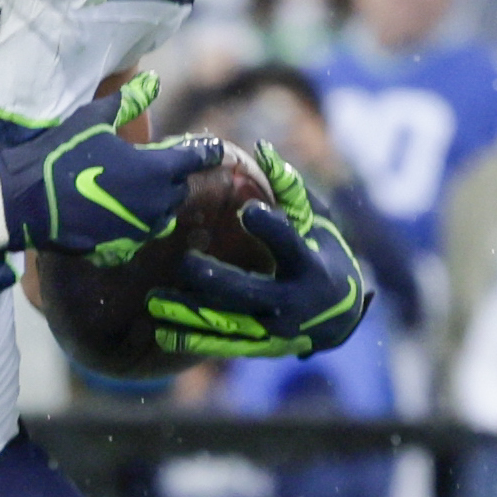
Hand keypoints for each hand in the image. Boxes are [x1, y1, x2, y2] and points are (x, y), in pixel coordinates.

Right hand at [0, 81, 224, 263]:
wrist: (27, 201)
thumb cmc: (62, 155)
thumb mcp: (94, 121)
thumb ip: (128, 102)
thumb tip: (153, 80)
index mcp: (157, 170)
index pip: (197, 157)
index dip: (206, 150)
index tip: (213, 148)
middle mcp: (156, 202)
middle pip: (179, 189)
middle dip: (171, 177)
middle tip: (153, 165)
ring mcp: (139, 229)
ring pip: (162, 215)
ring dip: (155, 202)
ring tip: (134, 190)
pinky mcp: (120, 247)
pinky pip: (139, 235)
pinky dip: (134, 223)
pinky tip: (115, 212)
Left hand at [142, 146, 372, 358]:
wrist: (339, 316)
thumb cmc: (323, 253)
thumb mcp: (318, 222)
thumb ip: (290, 189)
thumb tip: (262, 149)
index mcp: (309, 266)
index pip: (290, 245)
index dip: (271, 229)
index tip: (248, 211)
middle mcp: (292, 303)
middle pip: (250, 291)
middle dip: (217, 280)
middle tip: (184, 264)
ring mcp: (274, 330)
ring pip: (228, 324)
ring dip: (191, 315)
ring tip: (156, 302)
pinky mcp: (259, 347)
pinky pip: (222, 345)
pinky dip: (193, 340)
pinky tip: (162, 331)